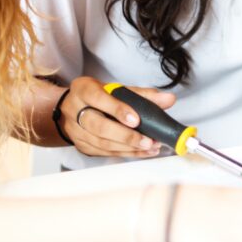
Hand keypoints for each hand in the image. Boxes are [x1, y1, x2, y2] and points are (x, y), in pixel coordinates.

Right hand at [59, 76, 175, 156]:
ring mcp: (76, 131)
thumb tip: (168, 99)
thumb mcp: (116, 88)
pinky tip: (142, 152)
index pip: (99, 99)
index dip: (118, 110)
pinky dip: (125, 153)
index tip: (136, 119)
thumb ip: (142, 94)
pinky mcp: (82, 145)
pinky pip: (104, 152)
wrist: (72, 106)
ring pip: (102, 143)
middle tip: (147, 140)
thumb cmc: (98, 96)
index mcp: (84, 90)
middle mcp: (76, 110)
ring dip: (128, 148)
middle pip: (99, 127)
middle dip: (126, 136)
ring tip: (150, 146)